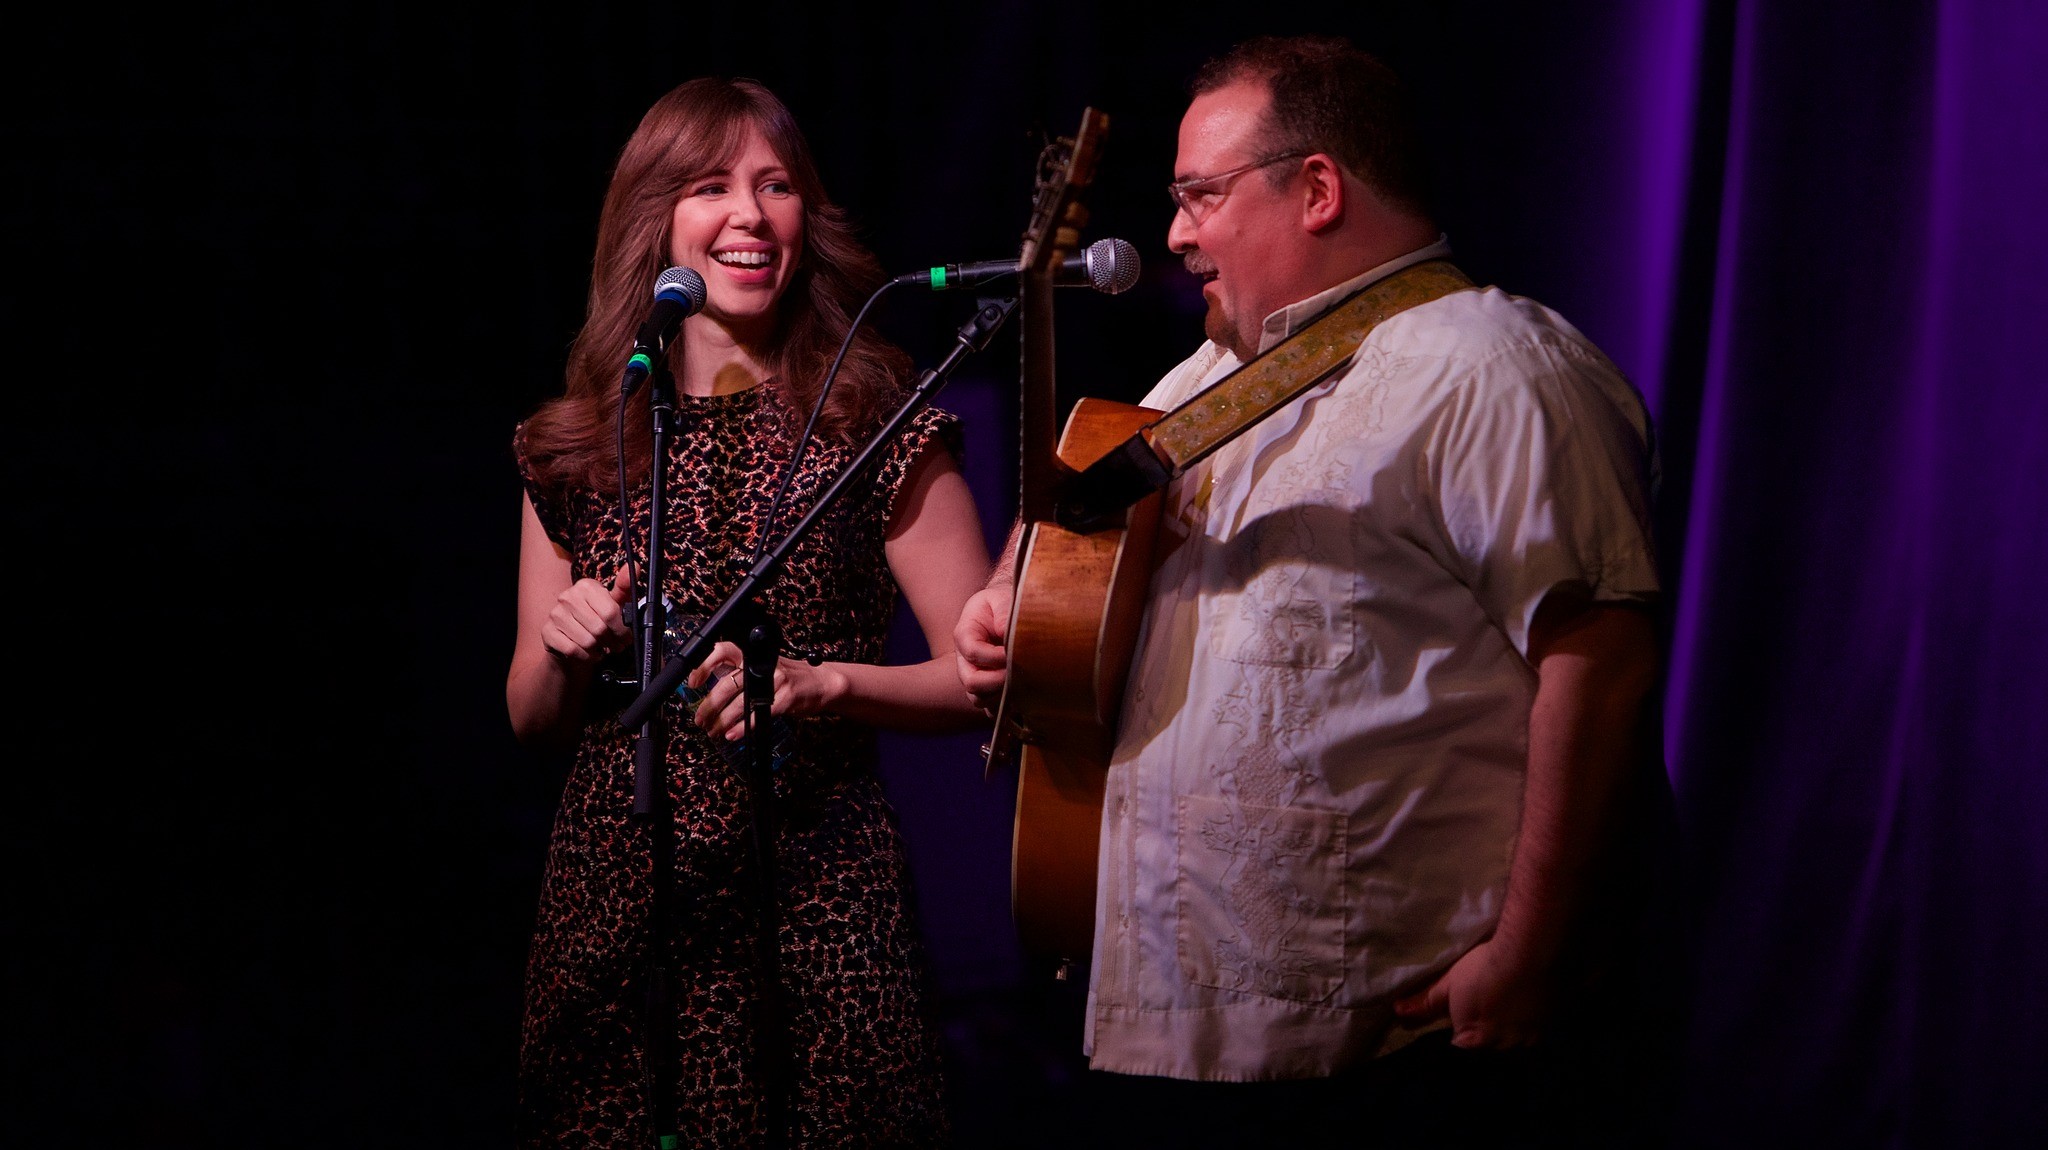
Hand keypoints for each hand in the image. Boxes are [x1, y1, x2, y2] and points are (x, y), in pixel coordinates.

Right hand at [542, 564, 633, 666]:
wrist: (570, 642)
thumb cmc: (595, 622)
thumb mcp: (613, 605)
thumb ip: (624, 588)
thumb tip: (636, 566)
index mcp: (586, 586)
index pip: (611, 612)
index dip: (622, 630)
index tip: (626, 637)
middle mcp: (567, 597)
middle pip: (600, 628)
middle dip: (611, 641)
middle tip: (614, 645)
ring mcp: (555, 614)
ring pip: (587, 641)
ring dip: (598, 649)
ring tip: (600, 647)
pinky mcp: (547, 632)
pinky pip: (573, 650)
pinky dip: (585, 656)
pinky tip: (588, 653)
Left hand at [685, 640, 847, 740]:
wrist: (822, 683)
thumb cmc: (789, 677)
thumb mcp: (763, 668)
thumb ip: (739, 674)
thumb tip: (709, 692)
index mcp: (754, 654)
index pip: (723, 651)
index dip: (704, 666)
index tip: (693, 683)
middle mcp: (763, 664)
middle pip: (727, 684)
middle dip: (710, 705)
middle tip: (700, 720)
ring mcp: (775, 680)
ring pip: (740, 702)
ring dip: (723, 720)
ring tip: (714, 731)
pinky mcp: (786, 698)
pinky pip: (758, 714)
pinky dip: (743, 727)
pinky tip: (734, 734)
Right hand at [952, 584, 1013, 714]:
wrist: (1002, 613)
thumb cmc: (1001, 604)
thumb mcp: (1000, 599)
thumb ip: (1003, 612)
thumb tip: (1006, 631)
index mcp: (964, 636)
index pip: (973, 653)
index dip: (995, 657)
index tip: (1015, 654)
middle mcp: (965, 661)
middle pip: (972, 682)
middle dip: (997, 681)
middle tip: (1022, 674)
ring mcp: (975, 678)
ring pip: (980, 699)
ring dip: (1002, 696)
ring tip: (1024, 685)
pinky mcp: (988, 690)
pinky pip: (992, 709)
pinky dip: (1006, 710)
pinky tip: (1024, 700)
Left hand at [1391, 938, 1551, 1049]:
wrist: (1531, 953)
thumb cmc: (1484, 968)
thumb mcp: (1450, 984)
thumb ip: (1426, 1003)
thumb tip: (1398, 1012)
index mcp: (1477, 1040)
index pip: (1462, 1046)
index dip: (1461, 1029)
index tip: (1464, 1013)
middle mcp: (1506, 1048)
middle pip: (1490, 1047)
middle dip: (1487, 1032)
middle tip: (1489, 1005)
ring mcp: (1532, 1039)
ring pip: (1516, 1042)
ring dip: (1512, 1029)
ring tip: (1511, 1005)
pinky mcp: (1554, 1027)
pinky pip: (1540, 1032)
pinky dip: (1533, 1022)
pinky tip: (1531, 1004)